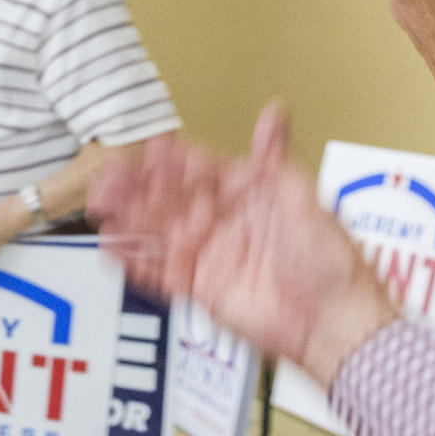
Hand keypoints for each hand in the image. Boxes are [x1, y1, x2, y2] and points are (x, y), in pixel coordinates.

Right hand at [88, 102, 399, 385]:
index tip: (152, 151)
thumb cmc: (331, 264)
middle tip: (111, 176)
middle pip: (171, 200)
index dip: (175, 162)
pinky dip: (134, 260)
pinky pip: (158, 271)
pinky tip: (112, 247)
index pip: (201, 172)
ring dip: (129, 218)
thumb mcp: (303, 197)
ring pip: (159, 232)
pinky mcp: (200, 288)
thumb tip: (274, 113)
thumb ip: (274, 159)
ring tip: (101, 206)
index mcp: (249, 196)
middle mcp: (225, 223)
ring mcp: (210, 255)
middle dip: (139, 187)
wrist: (333, 322)